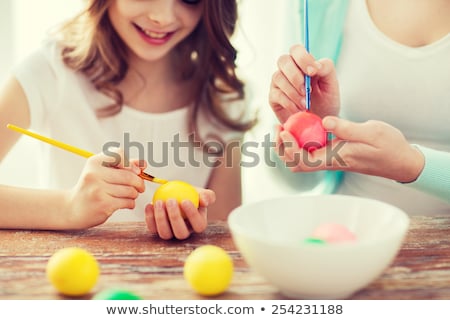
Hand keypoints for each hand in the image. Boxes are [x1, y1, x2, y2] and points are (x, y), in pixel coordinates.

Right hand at [65, 149, 145, 228]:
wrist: (73, 208)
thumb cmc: (93, 187)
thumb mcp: (103, 171)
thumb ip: (124, 165)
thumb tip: (143, 164)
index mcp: (94, 162)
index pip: (120, 154)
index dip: (131, 164)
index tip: (135, 171)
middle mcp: (94, 174)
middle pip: (129, 176)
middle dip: (139, 182)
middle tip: (140, 187)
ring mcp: (98, 190)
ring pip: (130, 190)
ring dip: (134, 194)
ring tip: (130, 195)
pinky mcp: (103, 205)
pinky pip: (127, 202)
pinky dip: (130, 203)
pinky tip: (125, 203)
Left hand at [145, 188, 215, 239]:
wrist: (177, 196)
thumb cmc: (192, 194)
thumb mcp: (201, 193)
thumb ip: (207, 195)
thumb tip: (204, 200)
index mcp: (198, 225)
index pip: (198, 225)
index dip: (192, 215)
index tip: (185, 201)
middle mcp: (185, 233)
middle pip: (181, 233)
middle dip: (175, 218)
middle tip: (171, 200)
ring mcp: (170, 234)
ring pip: (165, 234)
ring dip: (161, 218)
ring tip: (159, 202)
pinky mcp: (157, 231)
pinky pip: (152, 228)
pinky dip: (149, 217)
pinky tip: (149, 205)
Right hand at [269, 44, 339, 121]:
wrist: (319, 122)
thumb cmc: (325, 102)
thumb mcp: (331, 84)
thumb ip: (327, 69)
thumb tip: (315, 65)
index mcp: (302, 63)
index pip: (296, 50)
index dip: (303, 58)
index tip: (313, 72)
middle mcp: (288, 70)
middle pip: (283, 60)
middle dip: (295, 75)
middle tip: (307, 90)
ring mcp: (278, 84)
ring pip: (278, 77)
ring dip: (293, 91)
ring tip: (305, 104)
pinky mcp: (273, 98)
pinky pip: (277, 95)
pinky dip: (289, 103)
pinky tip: (299, 109)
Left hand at [275, 116, 424, 182]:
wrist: (400, 160)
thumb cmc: (389, 146)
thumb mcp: (371, 132)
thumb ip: (346, 128)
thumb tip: (324, 121)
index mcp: (335, 159)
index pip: (302, 160)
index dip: (288, 147)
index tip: (284, 129)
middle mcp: (328, 162)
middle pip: (294, 163)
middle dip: (281, 148)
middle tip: (278, 127)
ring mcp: (330, 159)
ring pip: (299, 159)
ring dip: (287, 145)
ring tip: (284, 126)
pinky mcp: (332, 153)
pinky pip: (309, 150)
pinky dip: (299, 140)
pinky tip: (300, 125)